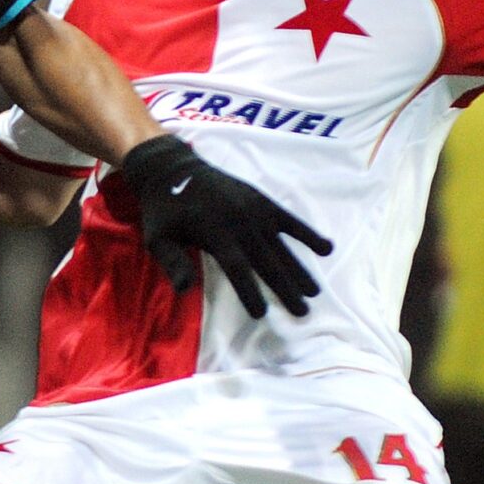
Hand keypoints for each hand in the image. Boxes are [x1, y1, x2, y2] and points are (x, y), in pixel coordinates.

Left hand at [118, 135, 329, 318]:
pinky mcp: (262, 200)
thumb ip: (172, 262)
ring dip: (299, 269)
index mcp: (213, 231)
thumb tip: (184, 290)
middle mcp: (239, 220)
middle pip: (266, 260)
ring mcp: (254, 209)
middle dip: (285, 288)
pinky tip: (326, 249)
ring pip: (281, 245)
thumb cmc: (163, 209)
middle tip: (302, 312)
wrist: (174, 168)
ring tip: (315, 292)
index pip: (237, 267)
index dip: (250, 290)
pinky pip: (289, 220)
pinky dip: (307, 234)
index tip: (261, 314)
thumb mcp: (157, 237)